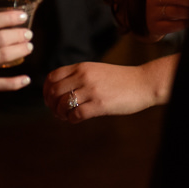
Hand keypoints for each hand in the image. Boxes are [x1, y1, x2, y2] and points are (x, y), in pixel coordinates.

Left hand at [43, 62, 159, 122]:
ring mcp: (92, 90)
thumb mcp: (96, 70)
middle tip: (57, 111)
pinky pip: (76, 115)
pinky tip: (76, 119)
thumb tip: (59, 91)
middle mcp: (84, 76)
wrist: (142, 83)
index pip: (52, 77)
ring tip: (66, 116)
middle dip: (51, 104)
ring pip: (63, 104)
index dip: (46, 90)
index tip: (49, 99)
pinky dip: (72, 120)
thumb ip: (78, 76)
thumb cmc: (119, 79)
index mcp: (82, 67)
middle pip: (54, 91)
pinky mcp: (100, 104)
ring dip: (60, 114)